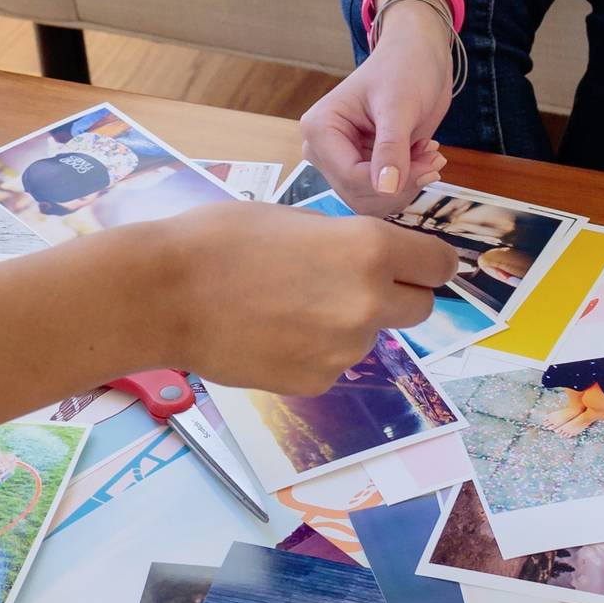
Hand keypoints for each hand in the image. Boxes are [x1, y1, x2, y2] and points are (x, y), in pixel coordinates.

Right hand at [148, 202, 458, 394]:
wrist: (164, 294)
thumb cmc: (221, 239)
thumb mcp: (296, 219)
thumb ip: (345, 242)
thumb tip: (369, 260)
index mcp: (369, 249)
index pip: (439, 264)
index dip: (429, 263)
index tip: (417, 264)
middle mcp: (368, 303)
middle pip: (418, 307)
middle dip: (396, 295)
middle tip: (349, 284)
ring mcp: (344, 349)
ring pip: (368, 337)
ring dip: (345, 323)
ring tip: (286, 306)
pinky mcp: (315, 382)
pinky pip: (332, 363)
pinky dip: (313, 351)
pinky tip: (270, 333)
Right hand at [300, 3, 455, 212]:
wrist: (420, 54)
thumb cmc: (405, 67)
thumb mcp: (399, 106)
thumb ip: (391, 148)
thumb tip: (385, 190)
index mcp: (320, 128)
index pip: (349, 177)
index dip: (390, 182)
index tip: (428, 166)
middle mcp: (324, 148)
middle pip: (358, 193)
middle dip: (400, 184)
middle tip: (432, 159)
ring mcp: (342, 158)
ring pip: (370, 200)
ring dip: (406, 184)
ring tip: (429, 155)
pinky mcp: (362, 164)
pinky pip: (381, 192)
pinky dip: (408, 181)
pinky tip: (424, 156)